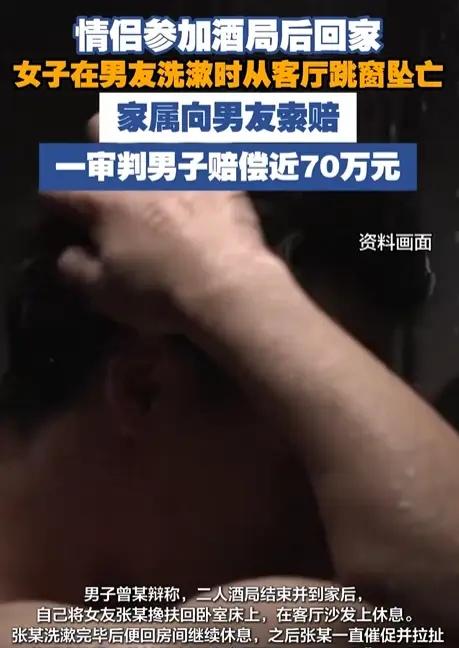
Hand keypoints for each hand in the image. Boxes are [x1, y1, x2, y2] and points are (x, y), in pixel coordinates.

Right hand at [44, 117, 275, 332]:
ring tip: (156, 166)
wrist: (227, 286)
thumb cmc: (160, 292)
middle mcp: (138, 169)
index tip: (64, 219)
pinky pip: (204, 146)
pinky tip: (199, 174)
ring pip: (153, 127)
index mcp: (102, 199)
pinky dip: (196, 156)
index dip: (55, 205)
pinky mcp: (219, 171)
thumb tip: (70, 254)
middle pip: (101, 126)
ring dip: (146, 141)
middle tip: (107, 173)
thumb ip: (75, 268)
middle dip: (95, 145)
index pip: (58, 188)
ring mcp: (182, 164)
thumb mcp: (103, 293)